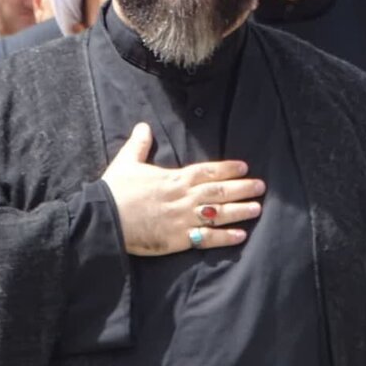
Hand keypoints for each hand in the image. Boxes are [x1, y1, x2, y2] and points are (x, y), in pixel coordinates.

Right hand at [101, 123, 264, 255]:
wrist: (104, 219)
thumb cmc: (115, 190)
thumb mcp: (127, 162)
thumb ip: (139, 144)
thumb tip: (143, 126)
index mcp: (173, 178)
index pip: (207, 171)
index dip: (227, 169)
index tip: (244, 167)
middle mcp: (183, 197)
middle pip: (218, 191)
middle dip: (242, 188)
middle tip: (261, 187)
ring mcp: (183, 219)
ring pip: (218, 213)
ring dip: (239, 211)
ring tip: (257, 208)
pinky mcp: (178, 240)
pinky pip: (206, 238)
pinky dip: (225, 237)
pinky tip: (241, 236)